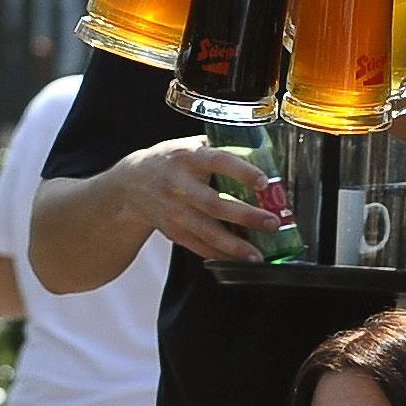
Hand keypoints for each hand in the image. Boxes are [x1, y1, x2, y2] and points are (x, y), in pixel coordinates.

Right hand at [119, 137, 278, 261]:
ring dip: (235, 246)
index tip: (263, 182)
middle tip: (272, 223)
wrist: (132, 184)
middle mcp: (179, 185)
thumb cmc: (172, 161)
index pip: (218, 162)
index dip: (241, 172)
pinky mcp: (173, 231)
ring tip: (258, 255)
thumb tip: (262, 154)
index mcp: (188, 157)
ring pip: (207, 232)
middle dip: (245, 216)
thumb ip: (220, 149)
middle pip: (214, 204)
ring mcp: (174, 211)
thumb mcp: (190, 146)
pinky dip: (220, 255)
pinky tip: (239, 259)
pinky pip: (199, 247)